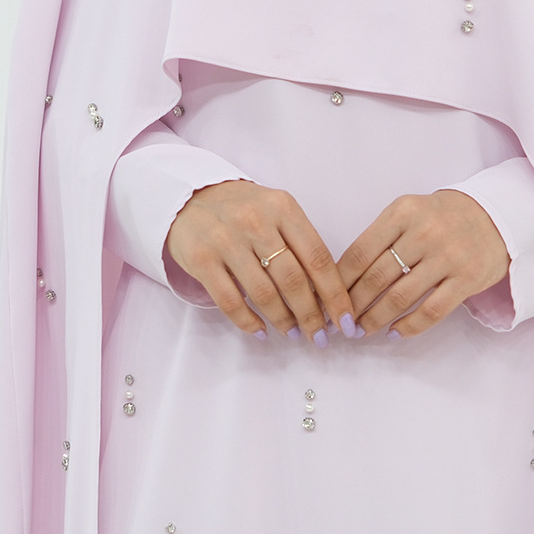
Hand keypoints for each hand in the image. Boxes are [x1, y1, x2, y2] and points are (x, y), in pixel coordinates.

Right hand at [165, 179, 353, 343]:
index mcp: (283, 208)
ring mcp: (226, 240)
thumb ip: (300, 243)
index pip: (317, 257)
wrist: (188, 198)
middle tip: (319, 336)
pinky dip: (248, 321)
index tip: (346, 320)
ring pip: (263, 294)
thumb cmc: (243, 209)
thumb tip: (327, 294)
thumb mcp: (276, 211)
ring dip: (283, 320)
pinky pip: (230, 301)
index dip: (335, 294)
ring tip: (293, 333)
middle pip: (293, 279)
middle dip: (311, 315)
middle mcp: (256, 221)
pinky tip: (260, 330)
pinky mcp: (201, 259)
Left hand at [338, 190, 510, 338]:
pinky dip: (409, 326)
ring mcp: (448, 256)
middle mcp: (424, 232)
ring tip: (362, 330)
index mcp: (402, 212)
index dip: (339, 282)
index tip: (327, 300)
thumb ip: (380, 238)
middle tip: (341, 322)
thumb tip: (343, 280)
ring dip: (376, 319)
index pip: (360, 253)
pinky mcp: (467, 279)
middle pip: (376, 278)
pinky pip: (431, 310)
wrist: (495, 216)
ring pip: (400, 297)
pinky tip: (394, 333)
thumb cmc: (441, 218)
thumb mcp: (408, 213)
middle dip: (353, 305)